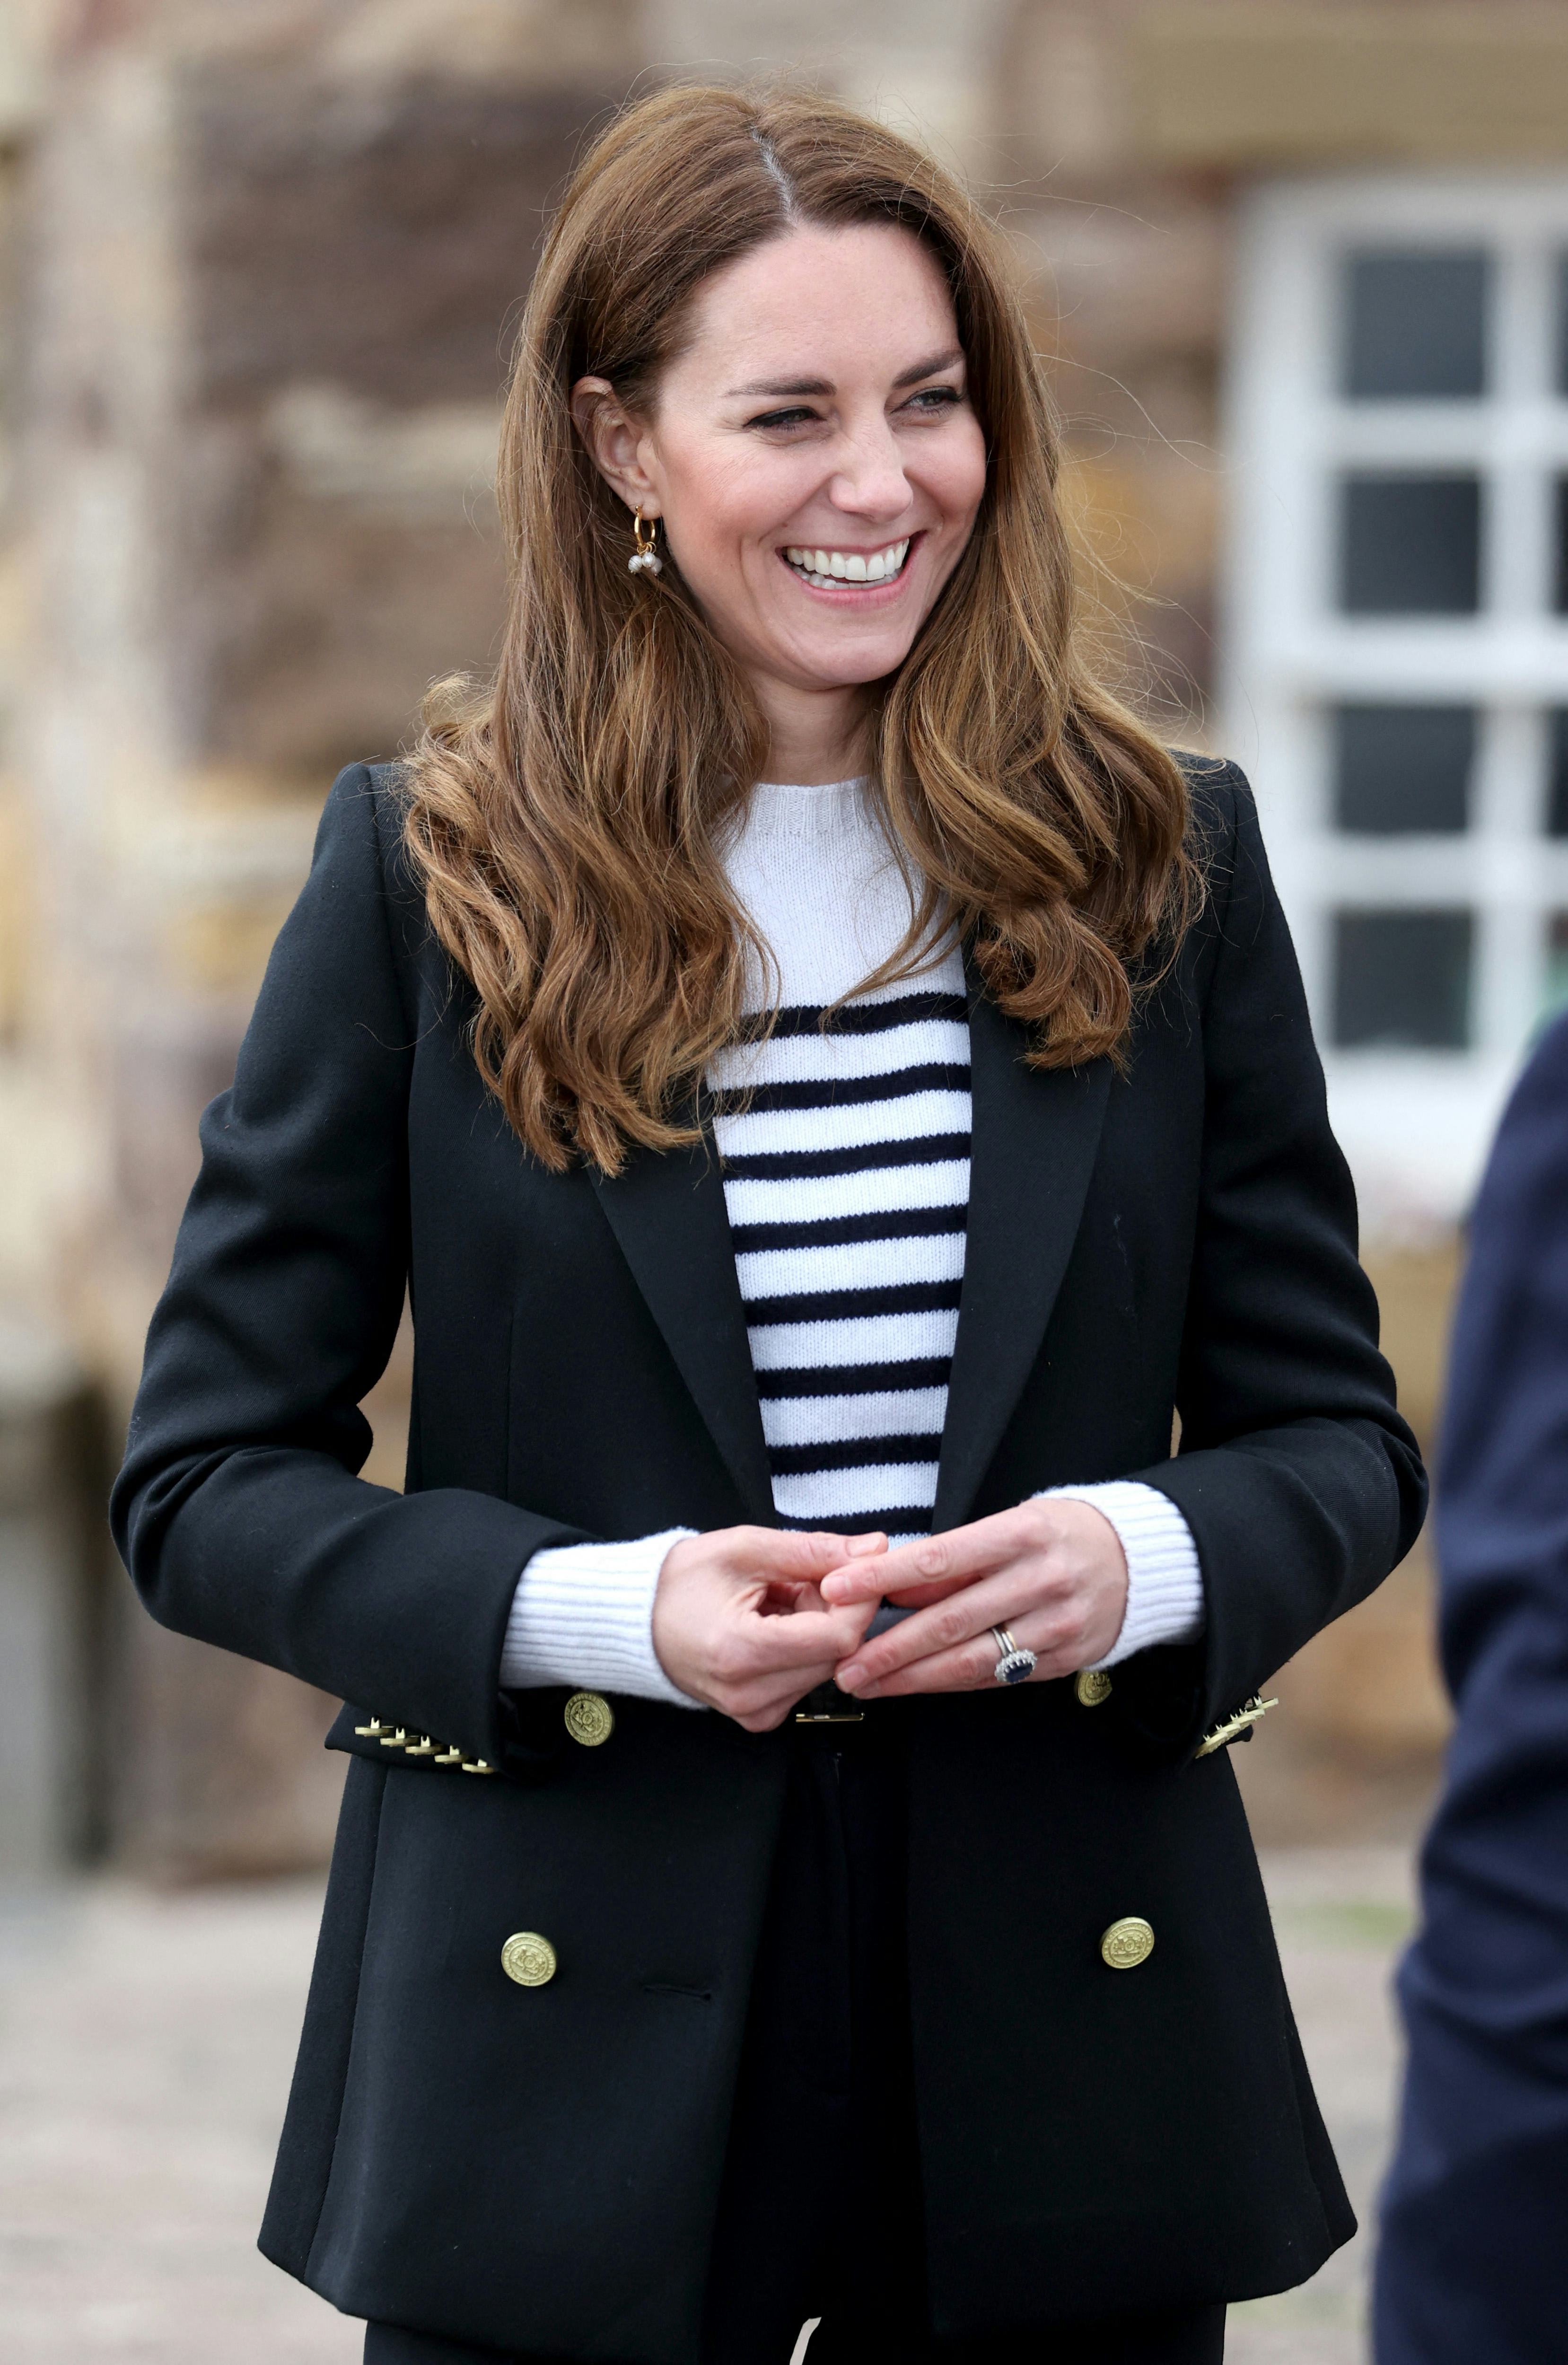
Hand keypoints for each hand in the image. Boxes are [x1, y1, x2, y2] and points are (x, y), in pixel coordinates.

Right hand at [652, 1527, 887, 1730]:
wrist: (635, 1621)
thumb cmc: (682, 1581)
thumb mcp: (745, 1549)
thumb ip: (813, 1550)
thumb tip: (875, 1548)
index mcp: (741, 1652)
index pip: (838, 1638)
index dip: (858, 1600)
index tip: (856, 1567)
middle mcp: (750, 1695)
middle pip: (838, 1654)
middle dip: (838, 1610)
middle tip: (806, 1577)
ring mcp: (754, 1713)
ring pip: (827, 1668)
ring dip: (822, 1628)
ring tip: (785, 1598)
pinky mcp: (759, 1718)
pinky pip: (807, 1680)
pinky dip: (805, 1648)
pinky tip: (777, 1624)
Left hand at [819, 1499, 1127, 1698]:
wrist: (1140, 1559)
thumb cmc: (1060, 1534)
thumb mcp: (1010, 1524)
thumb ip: (956, 1558)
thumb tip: (895, 1589)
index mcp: (1021, 1533)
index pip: (938, 1559)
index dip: (882, 1579)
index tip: (837, 1590)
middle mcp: (1040, 1579)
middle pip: (950, 1621)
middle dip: (888, 1648)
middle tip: (843, 1665)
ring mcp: (1057, 1624)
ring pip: (972, 1660)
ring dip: (911, 1677)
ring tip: (868, 1684)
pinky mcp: (1065, 1658)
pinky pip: (999, 1677)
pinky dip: (952, 1684)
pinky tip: (918, 1686)